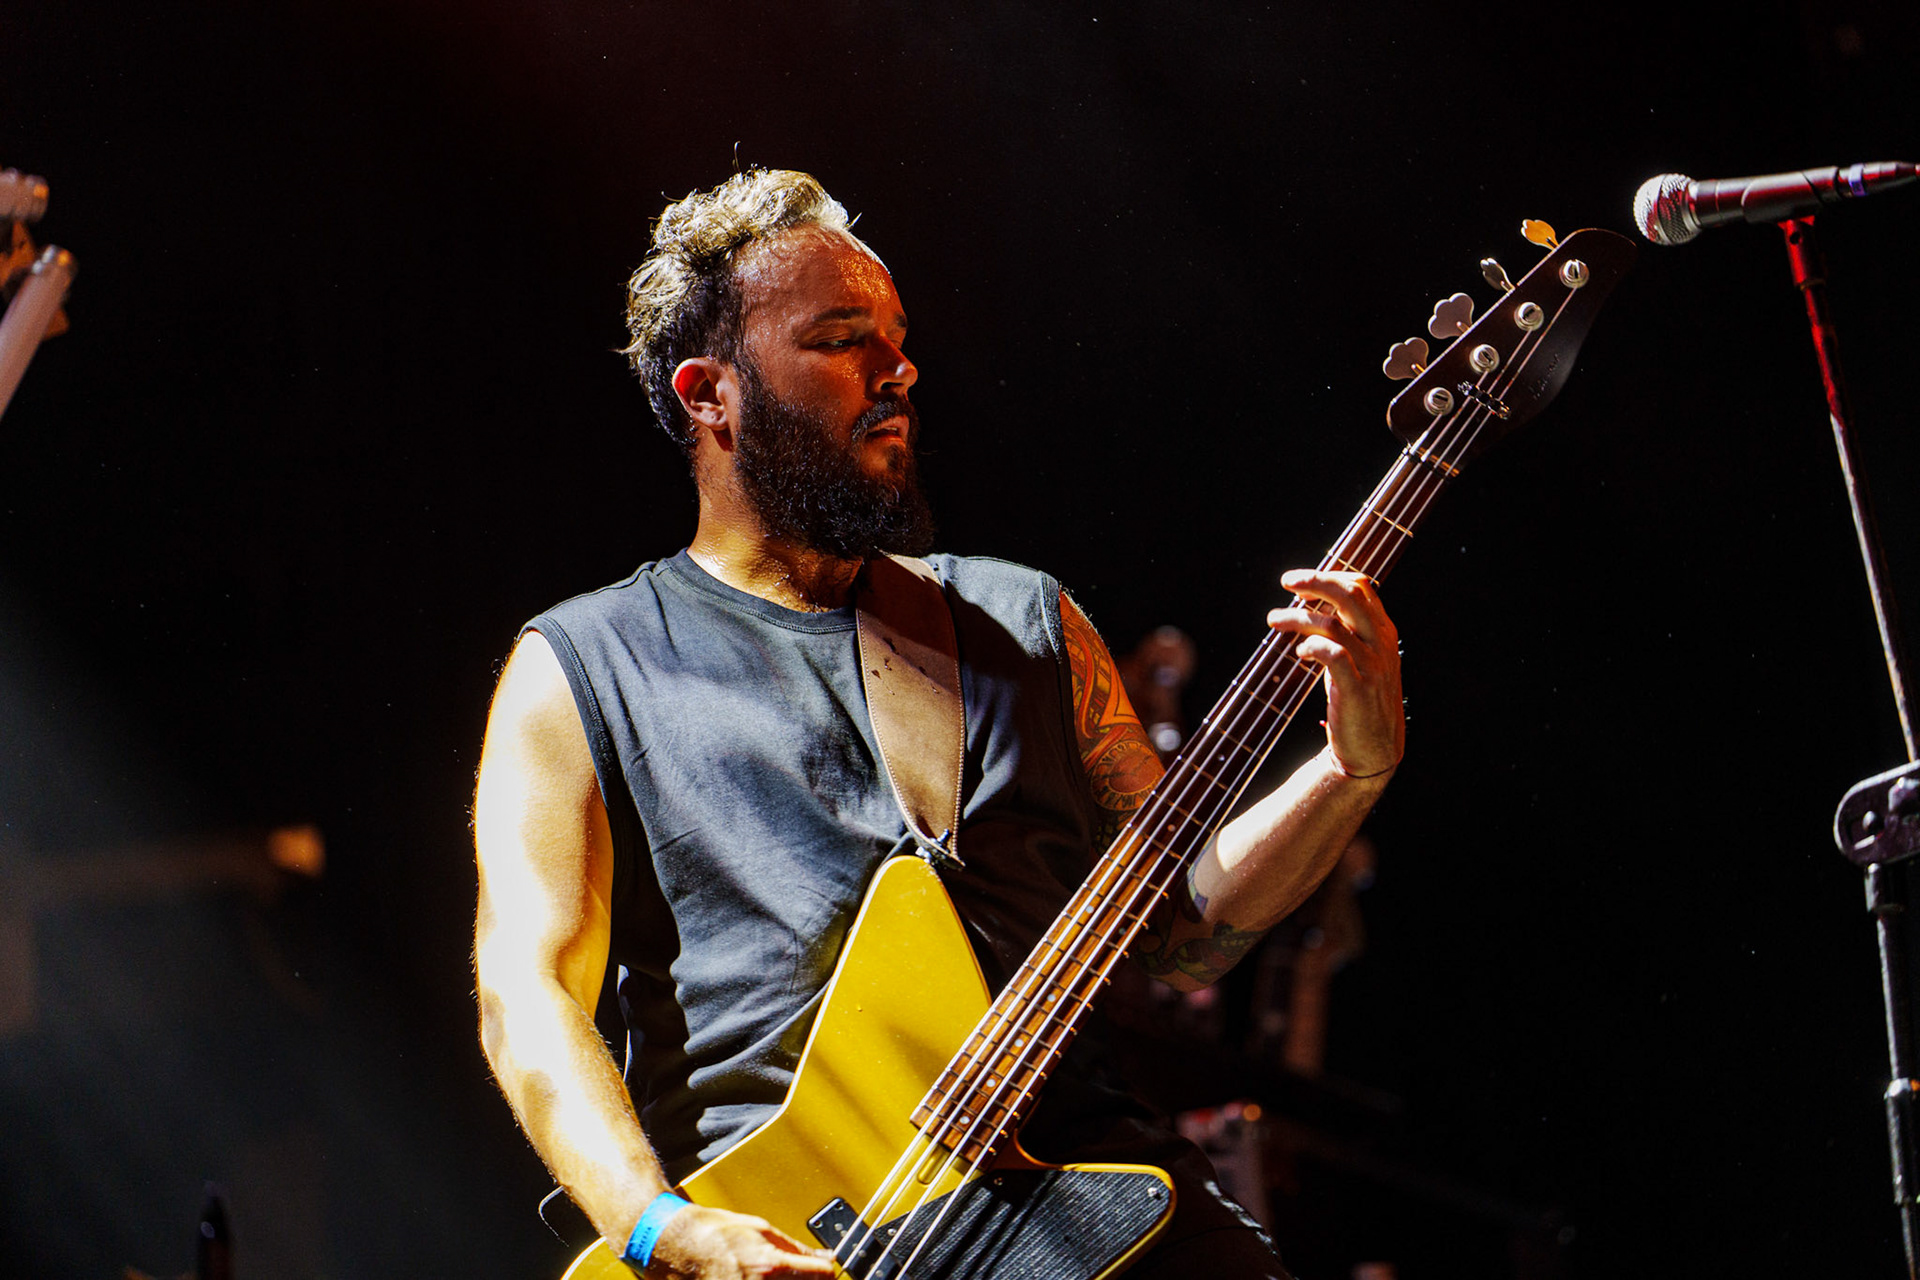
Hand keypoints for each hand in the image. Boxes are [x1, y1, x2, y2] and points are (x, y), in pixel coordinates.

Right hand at [647, 1203, 837, 1277]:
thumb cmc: (712, 1233)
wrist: (676, 1245)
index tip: (827, 1270)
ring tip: (774, 1275)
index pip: (820, 1276)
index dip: (827, 1272)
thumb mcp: (760, 1229)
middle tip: (802, 1274)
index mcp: (770, 1265)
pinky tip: (760, 1279)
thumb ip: (794, 1248)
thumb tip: (822, 1256)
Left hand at [1269, 569, 1403, 778]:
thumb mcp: (1360, 660)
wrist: (1374, 752)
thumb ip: (1345, 632)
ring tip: (1274, 620)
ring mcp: (1372, 666)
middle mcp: (1381, 643)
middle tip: (1286, 582)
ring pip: (1334, 624)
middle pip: (1351, 595)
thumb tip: (1310, 605)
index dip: (1329, 576)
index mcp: (1383, 632)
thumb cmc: (1359, 702)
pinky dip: (1313, 647)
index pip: (1362, 587)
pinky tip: (1299, 653)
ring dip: (1299, 617)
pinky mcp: (1357, 689)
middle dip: (1316, 581)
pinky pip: (1334, 655)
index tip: (1300, 582)